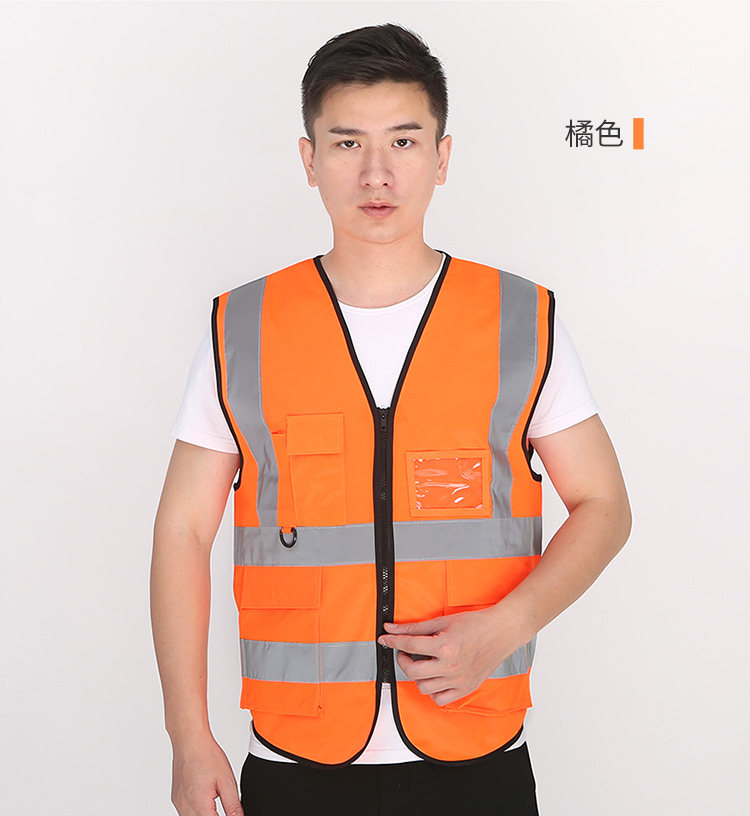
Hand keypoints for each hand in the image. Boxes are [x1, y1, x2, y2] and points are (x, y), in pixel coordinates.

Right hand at [170, 733, 243, 815]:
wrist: (190, 741)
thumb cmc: (206, 755)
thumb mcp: (227, 781)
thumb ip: (233, 805)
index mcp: (199, 805)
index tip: (231, 813)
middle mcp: (185, 807)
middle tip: (223, 805)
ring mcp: (178, 803)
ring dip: (205, 815)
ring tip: (213, 800)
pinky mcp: (175, 798)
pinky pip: (185, 813)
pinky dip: (196, 811)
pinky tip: (205, 799)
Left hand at [377, 607, 521, 706]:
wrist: (501, 632)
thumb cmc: (475, 624)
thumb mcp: (443, 621)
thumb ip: (416, 627)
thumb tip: (393, 628)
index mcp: (445, 646)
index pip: (409, 645)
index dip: (392, 641)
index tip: (384, 639)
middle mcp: (451, 666)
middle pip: (412, 671)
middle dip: (402, 660)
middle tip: (404, 652)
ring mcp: (459, 680)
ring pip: (424, 687)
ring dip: (417, 676)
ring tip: (421, 663)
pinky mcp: (466, 688)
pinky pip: (440, 699)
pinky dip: (433, 691)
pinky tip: (434, 677)